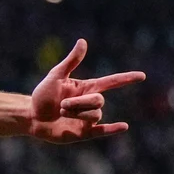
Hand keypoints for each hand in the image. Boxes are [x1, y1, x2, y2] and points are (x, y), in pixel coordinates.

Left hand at [29, 38, 143, 143]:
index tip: (141, 76)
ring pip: (95, 114)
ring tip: (61, 113)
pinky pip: (102, 131)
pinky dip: (113, 129)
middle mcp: (90, 103)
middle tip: (61, 105)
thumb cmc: (43, 95)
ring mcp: (88, 119)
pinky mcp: (83, 133)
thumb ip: (71, 61)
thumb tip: (83, 41)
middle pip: (98, 101)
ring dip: (77, 113)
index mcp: (87, 88)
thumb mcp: (56, 76)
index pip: (111, 82)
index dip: (126, 78)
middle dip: (80, 103)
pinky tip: (124, 126)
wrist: (31, 116)